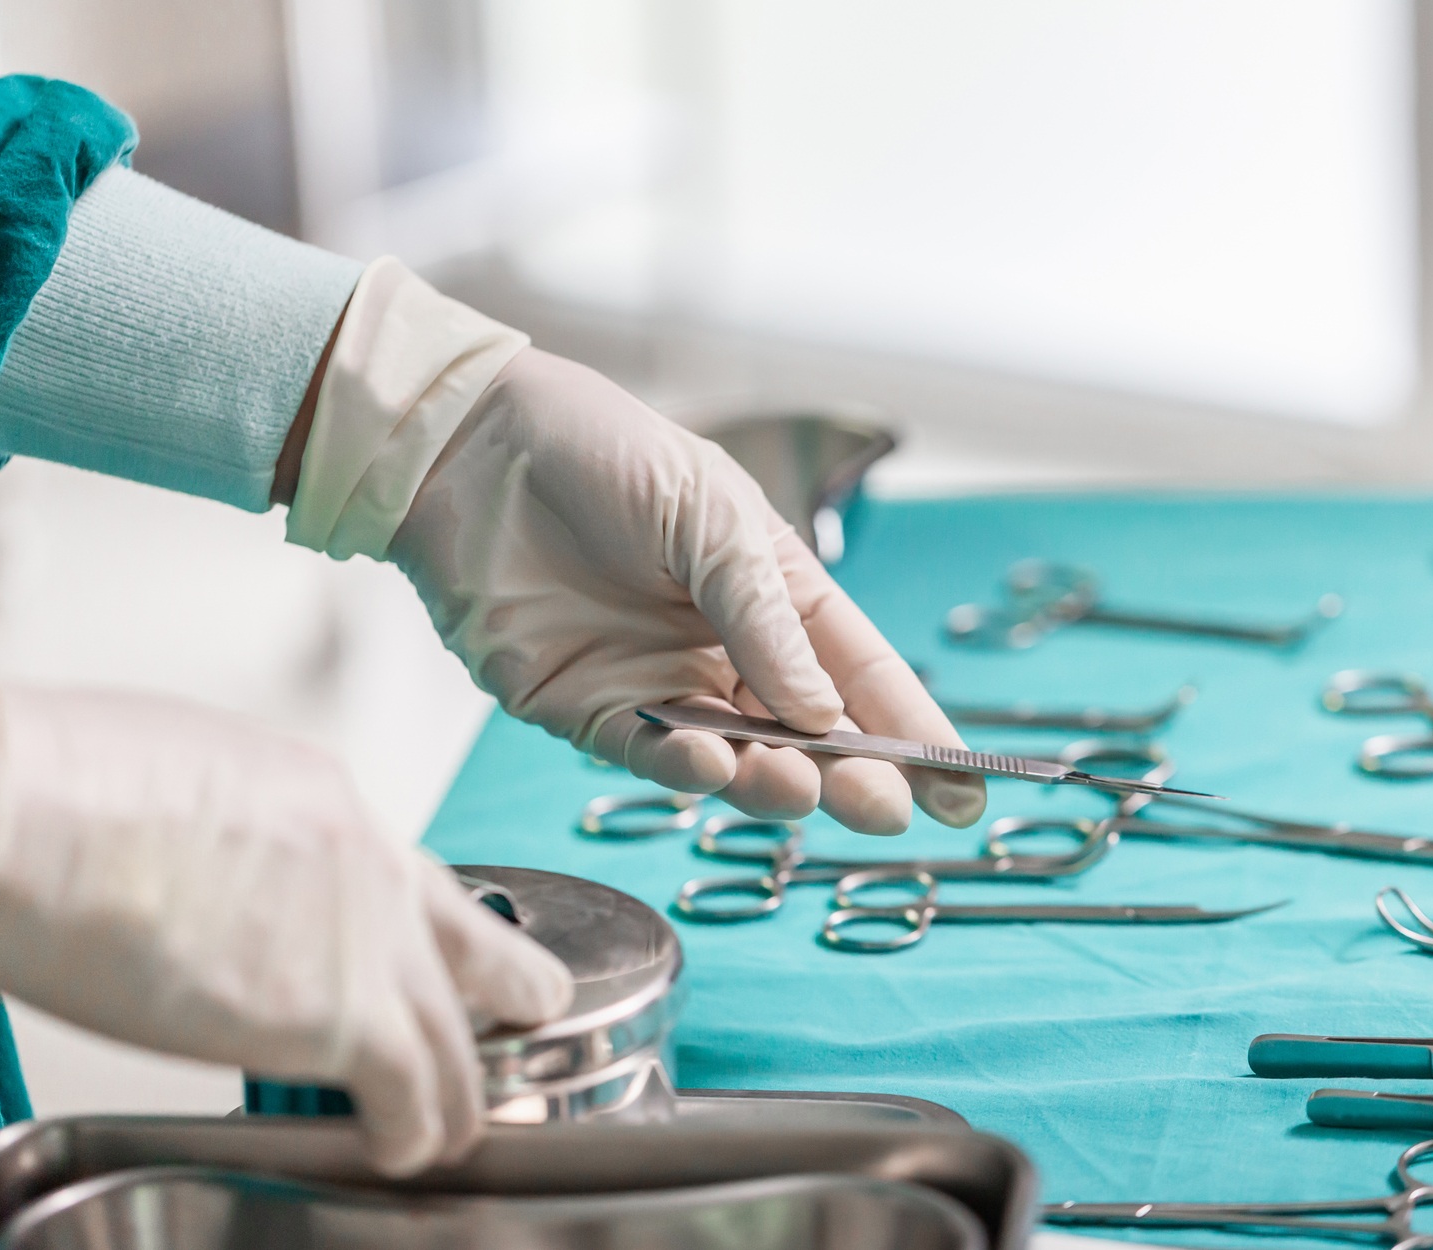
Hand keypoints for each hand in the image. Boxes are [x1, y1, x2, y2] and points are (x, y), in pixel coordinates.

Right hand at [0, 675, 573, 1174]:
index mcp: (324, 798)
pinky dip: (415, 1128)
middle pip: (466, 940)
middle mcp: (368, 862)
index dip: (422, 921)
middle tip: (528, 1006)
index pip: (403, 872)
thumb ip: (234, 830)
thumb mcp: (183, 770)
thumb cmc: (59, 786)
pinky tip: (404, 1147)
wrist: (28, 814)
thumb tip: (210, 861)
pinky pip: (411, 1089)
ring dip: (456, 1085)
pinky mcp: (340, 1014)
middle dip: (503, 984)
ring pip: (452, 1030)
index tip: (435, 943)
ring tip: (452, 1122)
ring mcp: (364, 938)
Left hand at [388, 348, 985, 834]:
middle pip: (808, 733)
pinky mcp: (586, 710)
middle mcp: (724, 650)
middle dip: (853, 774)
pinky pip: (648, 755)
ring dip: (772, 782)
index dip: (914, 730)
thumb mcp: (711, 514)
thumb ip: (765, 617)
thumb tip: (828, 715)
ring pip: (735, 757)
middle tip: (888, 811)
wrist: (470, 445)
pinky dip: (684, 767)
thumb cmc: (603, 453)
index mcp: (774, 592)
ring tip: (804, 791)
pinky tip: (711, 763)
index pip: (860, 674)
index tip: (962, 787)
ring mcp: (659, 685)